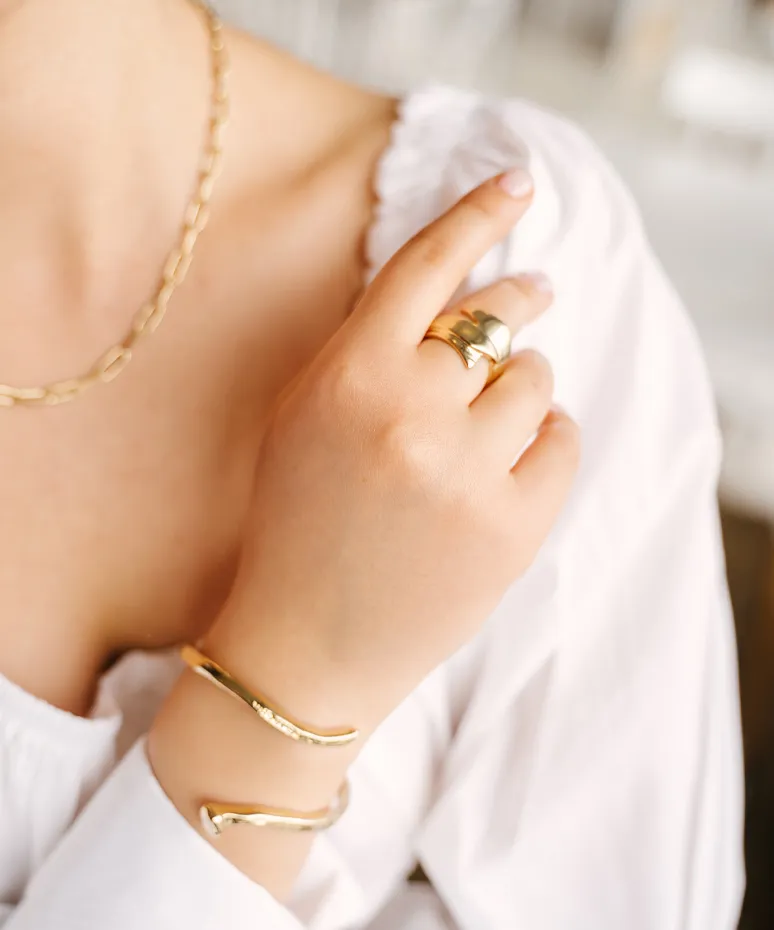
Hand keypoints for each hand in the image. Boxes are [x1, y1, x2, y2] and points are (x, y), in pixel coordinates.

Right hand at [207, 171, 579, 731]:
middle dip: (520, 300)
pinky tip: (512, 464)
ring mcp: (466, 474)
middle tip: (534, 294)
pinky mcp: (513, 528)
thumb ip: (368, 352)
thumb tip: (456, 301)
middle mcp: (409, 415)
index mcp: (346, 380)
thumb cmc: (296, 525)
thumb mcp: (303, 418)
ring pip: (537, 380)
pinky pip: (563, 443)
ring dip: (522, 388)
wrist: (306, 646)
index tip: (518, 181)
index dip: (476, 214)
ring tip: (492, 421)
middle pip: (498, 318)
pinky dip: (547, 443)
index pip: (426, 267)